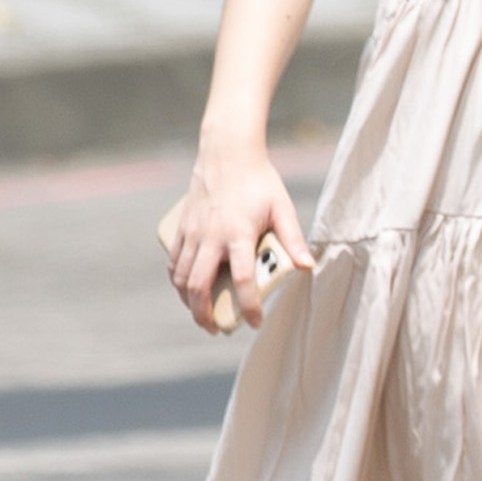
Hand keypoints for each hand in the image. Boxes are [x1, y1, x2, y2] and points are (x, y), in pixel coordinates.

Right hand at [158, 151, 308, 336]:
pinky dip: (178, 282)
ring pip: (181, 277)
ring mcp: (193, 232)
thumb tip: (307, 267)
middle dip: (204, 314)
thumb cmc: (259, 181)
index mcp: (238, 233)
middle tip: (216, 328)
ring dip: (188, 302)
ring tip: (202, 314)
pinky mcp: (182, 227)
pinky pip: (174, 262)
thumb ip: (293, 239)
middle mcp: (211, 236)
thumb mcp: (282, 208)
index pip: (242, 280)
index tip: (255, 323)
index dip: (248, 306)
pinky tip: (187, 290)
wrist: (227, 152)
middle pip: (199, 286)